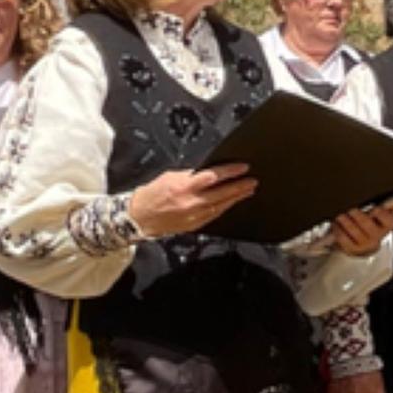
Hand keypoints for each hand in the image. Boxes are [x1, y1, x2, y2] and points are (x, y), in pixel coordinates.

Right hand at [128, 164, 256, 237]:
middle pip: (222, 193)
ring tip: (248, 191)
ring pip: (221, 206)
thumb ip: (190, 175)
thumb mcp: (171, 176)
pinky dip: (224, 208)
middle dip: (239, 186)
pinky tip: (232, 203)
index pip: (214, 176)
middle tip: (252, 181)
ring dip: (236, 198)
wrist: (141, 216)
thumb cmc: (153, 194)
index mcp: (185, 186)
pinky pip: (214, 215)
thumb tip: (207, 173)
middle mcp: (192, 202)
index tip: (243, 168)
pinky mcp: (194, 225)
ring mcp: (194, 215)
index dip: (230, 172)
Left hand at [328, 191, 392, 256]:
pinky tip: (337, 224)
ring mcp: (363, 243)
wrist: (363, 244)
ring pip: (353, 231)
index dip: (382, 215)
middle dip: (357, 215)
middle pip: (366, 225)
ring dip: (345, 221)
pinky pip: (342, 238)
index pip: (388, 220)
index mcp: (387, 225)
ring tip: (340, 214)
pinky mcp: (351, 248)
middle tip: (350, 208)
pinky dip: (338, 230)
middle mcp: (376, 235)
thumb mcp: (388, 212)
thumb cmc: (375, 224)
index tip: (376, 209)